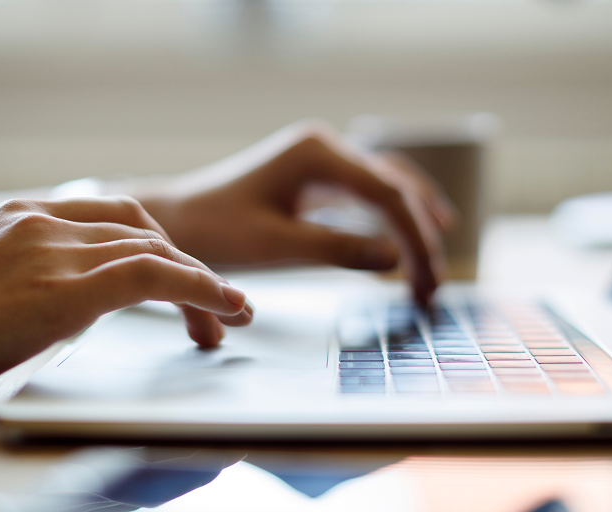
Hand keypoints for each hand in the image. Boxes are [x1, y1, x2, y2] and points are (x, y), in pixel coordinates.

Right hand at [0, 197, 250, 412]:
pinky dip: (200, 288)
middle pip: (142, 228)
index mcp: (20, 217)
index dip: (158, 249)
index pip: (112, 218)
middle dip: (186, 266)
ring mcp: (51, 249)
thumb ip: (26, 283)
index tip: (180, 283)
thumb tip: (65, 308)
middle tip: (214, 311)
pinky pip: (154, 274)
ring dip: (203, 284)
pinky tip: (224, 307)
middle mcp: (41, 221)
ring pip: (156, 249)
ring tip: (229, 319)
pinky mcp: (62, 288)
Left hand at [134, 121, 454, 304]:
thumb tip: (396, 260)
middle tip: (435, 286)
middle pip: (396, 186)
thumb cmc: (214, 230)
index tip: (427, 282)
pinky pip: (370, 194)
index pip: (387, 194)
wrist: (176, 220)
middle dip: (421, 235)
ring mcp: (322, 159)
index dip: (416, 239)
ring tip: (435, 269)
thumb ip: (336, 250)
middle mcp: (324, 147)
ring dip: (414, 225)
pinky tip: (411, 244)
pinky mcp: (317, 177)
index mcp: (316, 153)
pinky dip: (393, 220)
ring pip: (389, 186)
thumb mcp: (275, 246)